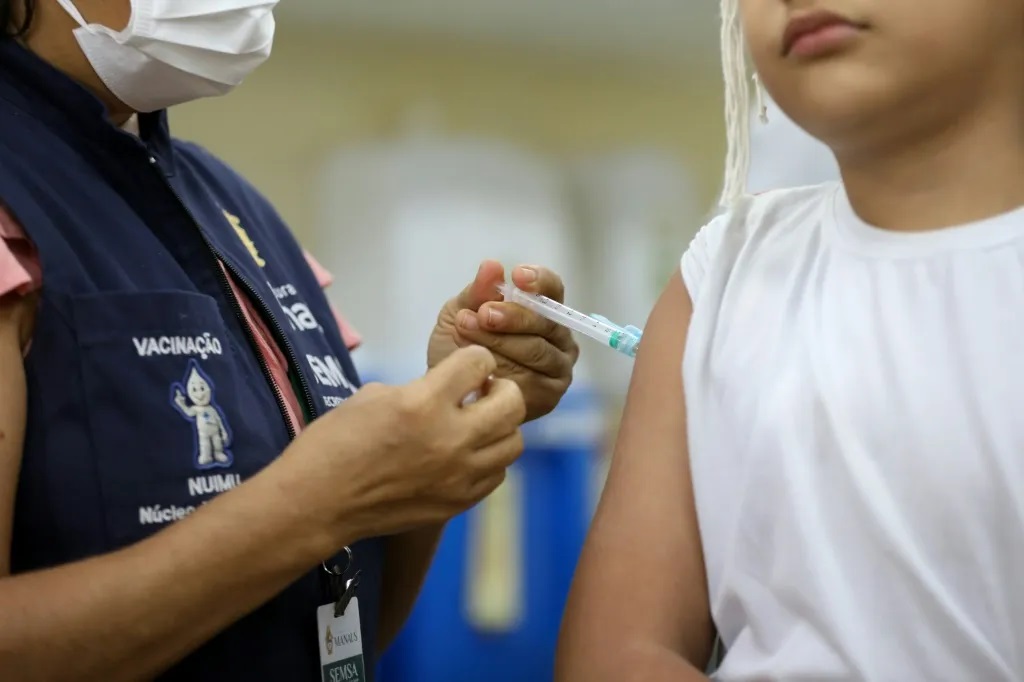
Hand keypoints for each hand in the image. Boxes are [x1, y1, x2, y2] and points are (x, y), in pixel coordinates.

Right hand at [281, 346, 525, 542]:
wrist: (317, 502)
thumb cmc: (334, 443)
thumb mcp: (374, 396)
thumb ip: (419, 389)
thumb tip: (446, 389)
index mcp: (423, 403)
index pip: (479, 363)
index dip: (474, 359)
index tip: (465, 366)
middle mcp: (450, 438)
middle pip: (512, 403)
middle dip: (501, 388)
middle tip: (482, 391)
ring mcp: (458, 475)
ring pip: (513, 442)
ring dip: (500, 426)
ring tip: (478, 425)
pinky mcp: (457, 502)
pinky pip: (496, 475)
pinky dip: (489, 460)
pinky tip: (467, 455)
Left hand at [428, 260, 578, 421]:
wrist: (449, 392)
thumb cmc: (459, 348)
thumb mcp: (460, 313)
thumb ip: (477, 292)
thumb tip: (492, 266)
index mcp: (543, 310)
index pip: (553, 289)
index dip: (540, 280)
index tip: (517, 275)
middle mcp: (558, 338)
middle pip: (546, 321)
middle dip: (513, 316)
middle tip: (483, 313)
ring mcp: (558, 368)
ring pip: (537, 350)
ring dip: (501, 341)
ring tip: (468, 333)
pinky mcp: (550, 395)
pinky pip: (532, 379)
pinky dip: (504, 371)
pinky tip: (482, 368)